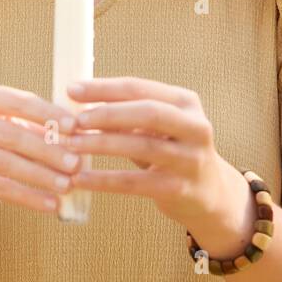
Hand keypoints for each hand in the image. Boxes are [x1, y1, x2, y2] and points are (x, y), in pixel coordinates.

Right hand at [0, 81, 82, 220]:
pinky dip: (29, 197)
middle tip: (76, 163)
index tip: (75, 126)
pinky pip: (0, 189)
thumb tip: (80, 132)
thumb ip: (41, 123)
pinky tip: (52, 204)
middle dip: (47, 150)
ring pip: (5, 163)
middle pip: (10, 134)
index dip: (47, 114)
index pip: (17, 102)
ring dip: (41, 175)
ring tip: (67, 184)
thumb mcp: (14, 122)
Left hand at [66, 76, 248, 234]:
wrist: (209, 194)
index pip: (140, 88)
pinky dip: (105, 180)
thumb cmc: (171, 151)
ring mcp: (190, 158)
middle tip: (75, 120)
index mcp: (185, 102)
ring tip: (72, 145)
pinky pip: (136, 182)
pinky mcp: (180, 188)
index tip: (72, 90)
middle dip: (107, 114)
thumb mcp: (158, 127)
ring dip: (102, 144)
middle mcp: (195, 127)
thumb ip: (127, 114)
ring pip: (143, 146)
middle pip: (148, 112)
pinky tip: (81, 178)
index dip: (104, 88)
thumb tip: (78, 102)